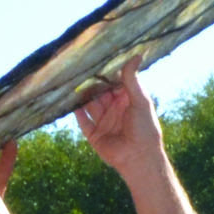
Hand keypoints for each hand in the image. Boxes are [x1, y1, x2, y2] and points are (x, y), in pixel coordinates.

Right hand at [74, 59, 165, 179]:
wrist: (139, 158)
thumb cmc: (145, 128)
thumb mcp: (140, 100)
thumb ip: (133, 79)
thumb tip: (136, 55)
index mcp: (127, 101)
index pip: (114, 83)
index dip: (106, 73)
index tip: (96, 60)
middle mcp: (114, 110)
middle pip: (99, 93)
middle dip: (91, 83)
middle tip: (79, 69)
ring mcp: (104, 122)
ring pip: (89, 105)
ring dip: (82, 96)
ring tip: (71, 82)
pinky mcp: (94, 135)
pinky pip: (83, 121)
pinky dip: (76, 112)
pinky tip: (69, 101)